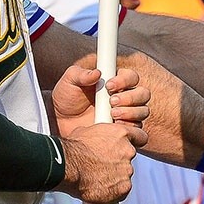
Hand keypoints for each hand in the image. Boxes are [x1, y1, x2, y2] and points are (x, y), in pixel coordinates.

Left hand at [53, 60, 147, 203]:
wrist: (59, 123)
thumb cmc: (65, 99)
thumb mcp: (68, 82)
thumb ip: (80, 73)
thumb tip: (97, 72)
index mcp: (115, 81)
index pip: (132, 77)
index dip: (125, 80)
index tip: (109, 85)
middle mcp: (125, 97)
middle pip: (143, 94)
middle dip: (131, 97)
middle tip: (112, 102)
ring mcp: (126, 115)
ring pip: (143, 111)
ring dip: (131, 112)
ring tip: (112, 114)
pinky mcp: (124, 131)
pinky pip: (138, 130)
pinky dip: (129, 127)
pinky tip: (113, 127)